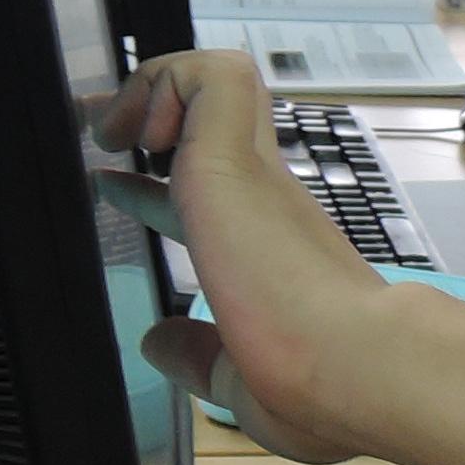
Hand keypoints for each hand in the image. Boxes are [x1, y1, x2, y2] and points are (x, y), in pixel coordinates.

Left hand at [101, 47, 389, 459]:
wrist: (359, 368)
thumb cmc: (326, 387)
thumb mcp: (238, 382)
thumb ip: (198, 360)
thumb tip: (161, 344)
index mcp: (272, 253)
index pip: (213, 199)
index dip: (156, 189)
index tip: (117, 187)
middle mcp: (271, 202)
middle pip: (217, 121)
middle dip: (152, 108)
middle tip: (105, 127)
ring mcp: (259, 175)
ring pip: (216, 78)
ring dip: (157, 86)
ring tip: (116, 129)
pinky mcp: (238, 156)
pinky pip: (205, 77)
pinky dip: (164, 83)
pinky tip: (141, 133)